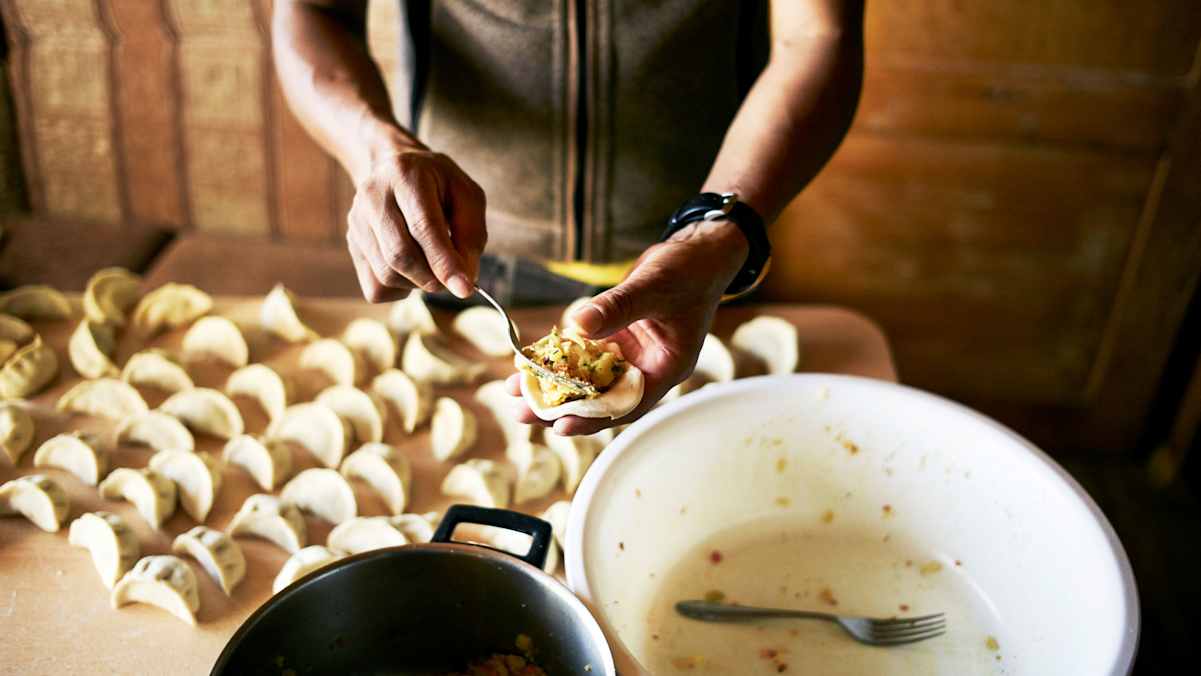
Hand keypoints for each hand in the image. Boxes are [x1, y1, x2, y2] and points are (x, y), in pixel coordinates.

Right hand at [346, 142, 486, 301]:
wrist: (395, 170)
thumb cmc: (439, 186)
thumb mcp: (467, 196)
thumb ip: (471, 235)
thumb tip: (463, 281)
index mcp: (405, 174)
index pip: (423, 226)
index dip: (444, 262)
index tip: (465, 289)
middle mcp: (372, 195)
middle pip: (400, 254)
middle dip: (433, 277)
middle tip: (453, 278)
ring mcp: (356, 221)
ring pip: (387, 275)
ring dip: (418, 282)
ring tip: (431, 263)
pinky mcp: (352, 244)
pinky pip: (375, 287)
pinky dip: (400, 288)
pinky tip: (411, 267)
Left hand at [506, 218, 748, 434]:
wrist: (696, 252)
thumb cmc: (689, 271)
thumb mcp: (654, 287)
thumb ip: (619, 307)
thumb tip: (578, 325)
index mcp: (665, 367)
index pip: (628, 403)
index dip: (594, 417)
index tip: (560, 425)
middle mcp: (646, 367)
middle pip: (601, 397)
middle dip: (562, 406)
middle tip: (521, 413)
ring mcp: (630, 354)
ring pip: (588, 379)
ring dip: (554, 384)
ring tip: (516, 390)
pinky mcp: (616, 338)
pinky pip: (584, 355)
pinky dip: (559, 359)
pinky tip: (530, 361)